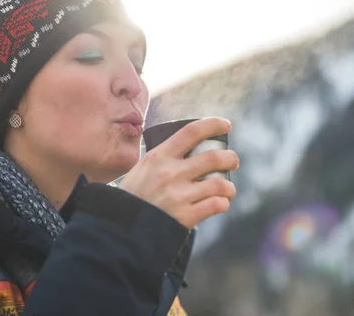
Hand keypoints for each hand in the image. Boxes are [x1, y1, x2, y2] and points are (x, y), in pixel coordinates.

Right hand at [117, 117, 238, 228]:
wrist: (120, 229)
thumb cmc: (133, 196)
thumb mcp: (142, 168)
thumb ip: (164, 158)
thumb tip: (188, 146)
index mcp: (159, 156)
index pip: (191, 132)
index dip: (213, 125)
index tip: (226, 125)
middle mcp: (170, 173)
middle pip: (214, 157)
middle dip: (230, 158)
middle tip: (233, 161)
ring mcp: (179, 195)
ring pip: (219, 184)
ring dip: (229, 187)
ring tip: (228, 190)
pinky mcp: (185, 217)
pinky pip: (216, 205)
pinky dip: (223, 203)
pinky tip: (220, 204)